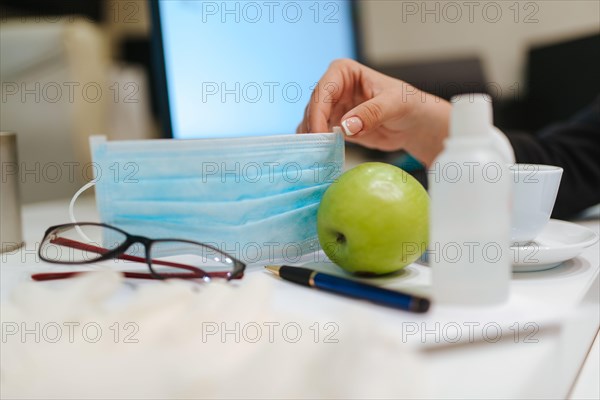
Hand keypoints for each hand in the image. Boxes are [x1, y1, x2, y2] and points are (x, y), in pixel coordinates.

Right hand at [297, 59, 451, 166]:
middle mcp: (334, 88)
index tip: (319, 133)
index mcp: (344, 72)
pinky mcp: (335, 126)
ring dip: (312, 138)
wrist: (414, 124)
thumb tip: (346, 126)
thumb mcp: (394, 104)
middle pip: (314, 108)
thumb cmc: (409, 104)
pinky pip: (320, 135)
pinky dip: (318, 146)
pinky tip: (320, 157)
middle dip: (312, 128)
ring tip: (315, 156)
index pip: (324, 90)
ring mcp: (333, 107)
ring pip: (312, 122)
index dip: (318, 112)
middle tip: (315, 149)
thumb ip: (371, 113)